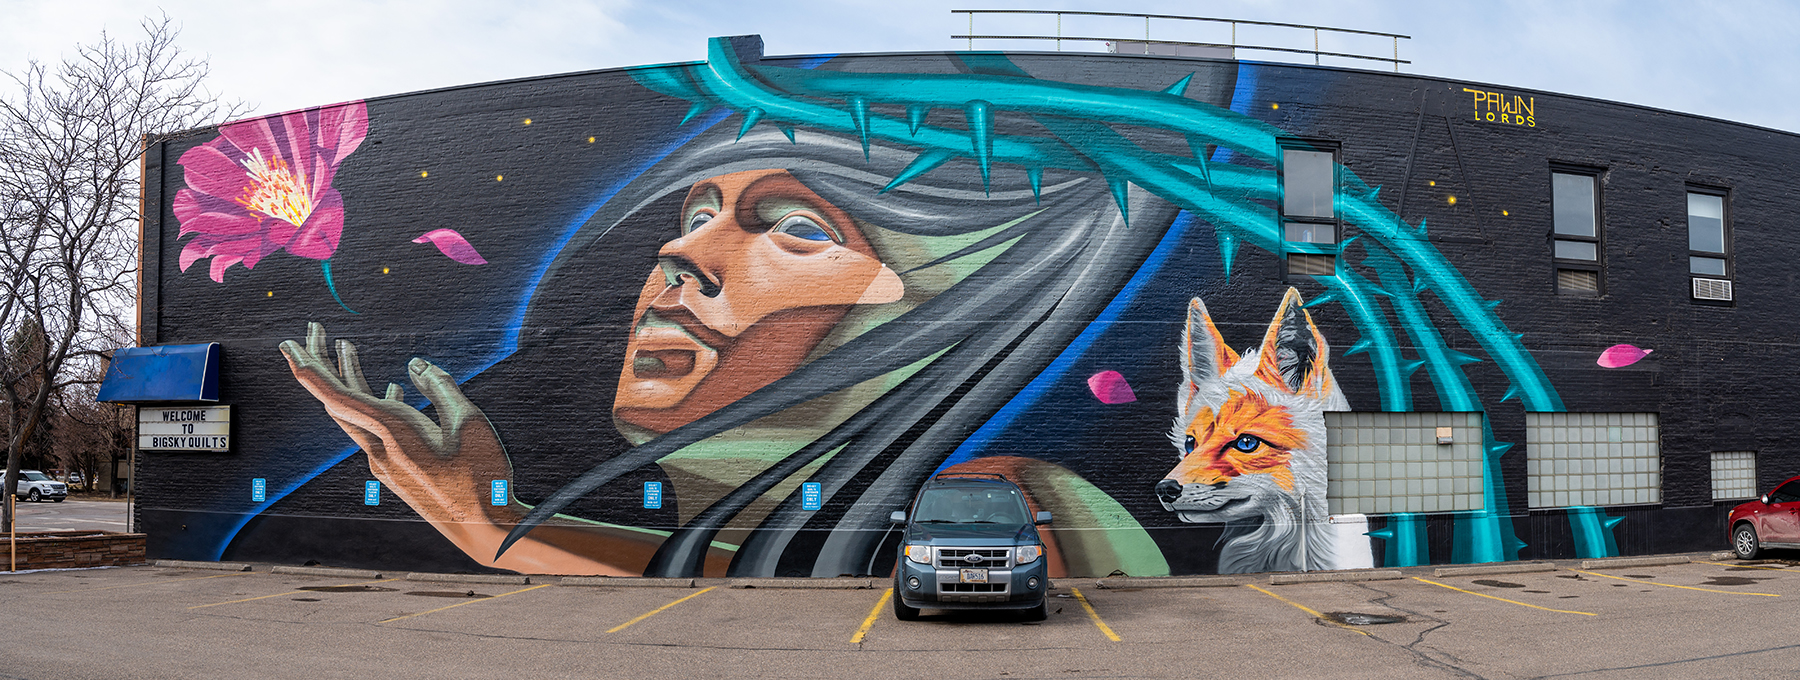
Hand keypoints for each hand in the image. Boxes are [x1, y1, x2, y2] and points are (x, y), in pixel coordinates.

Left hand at [278, 322, 512, 527]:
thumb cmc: (483, 477)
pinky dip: (374, 401)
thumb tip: (416, 365)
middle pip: (336, 400)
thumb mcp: (470, 423)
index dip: (310, 368)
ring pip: (354, 414)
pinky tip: (395, 389)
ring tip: (345, 346)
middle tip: (312, 330)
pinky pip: (373, 429)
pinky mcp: (396, 470)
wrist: (485, 531)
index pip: (338, 396)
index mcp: (395, 434)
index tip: (288, 344)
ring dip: (347, 378)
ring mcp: (385, 463)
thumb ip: (442, 388)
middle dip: (320, 361)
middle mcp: (379, 450)